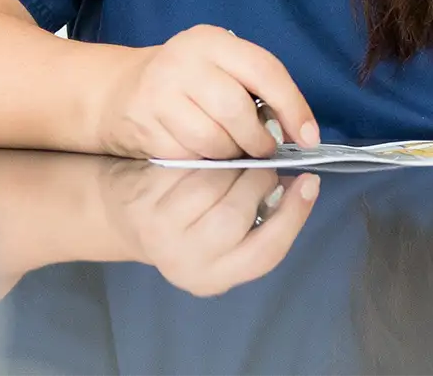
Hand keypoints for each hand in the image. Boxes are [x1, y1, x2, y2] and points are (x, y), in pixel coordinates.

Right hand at [97, 24, 319, 158]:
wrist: (119, 91)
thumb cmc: (186, 82)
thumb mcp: (219, 67)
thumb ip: (254, 87)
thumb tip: (298, 129)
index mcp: (211, 40)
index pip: (264, 70)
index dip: (293, 106)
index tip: (308, 137)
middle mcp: (183, 60)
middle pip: (237, 110)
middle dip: (258, 140)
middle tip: (262, 150)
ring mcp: (159, 92)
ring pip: (214, 139)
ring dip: (231, 155)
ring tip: (230, 151)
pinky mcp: (145, 124)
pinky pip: (189, 156)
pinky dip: (203, 162)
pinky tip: (201, 153)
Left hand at [100, 162, 320, 296]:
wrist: (123, 215)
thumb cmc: (184, 223)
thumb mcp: (220, 240)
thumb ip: (258, 221)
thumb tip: (300, 185)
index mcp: (215, 278)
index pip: (267, 252)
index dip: (293, 216)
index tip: (310, 182)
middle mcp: (187, 263)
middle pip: (238, 215)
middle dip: (257, 180)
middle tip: (261, 164)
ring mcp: (163, 233)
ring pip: (214, 186)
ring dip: (232, 164)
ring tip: (234, 159)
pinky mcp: (146, 202)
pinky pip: (189, 169)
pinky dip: (205, 156)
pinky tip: (207, 154)